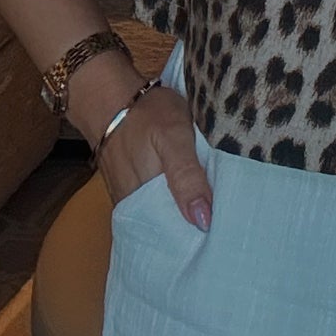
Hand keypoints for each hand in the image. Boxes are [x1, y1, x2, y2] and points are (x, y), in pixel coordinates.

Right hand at [95, 86, 214, 231]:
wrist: (108, 96)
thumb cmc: (146, 113)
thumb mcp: (174, 137)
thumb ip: (187, 177)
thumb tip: (202, 221)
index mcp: (145, 201)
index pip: (176, 234)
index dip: (200, 238)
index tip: (226, 240)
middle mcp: (133, 207)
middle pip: (170, 229)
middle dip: (195, 232)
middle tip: (226, 231)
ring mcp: (128, 199)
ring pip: (162, 218)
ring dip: (184, 218)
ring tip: (213, 220)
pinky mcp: (128, 189)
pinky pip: (152, 206)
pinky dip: (171, 205)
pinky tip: (190, 200)